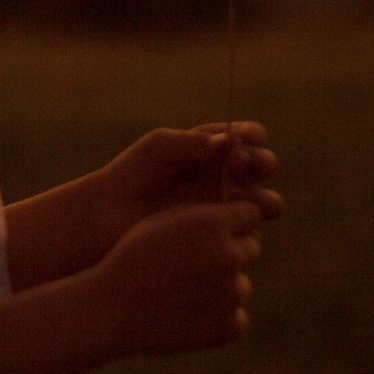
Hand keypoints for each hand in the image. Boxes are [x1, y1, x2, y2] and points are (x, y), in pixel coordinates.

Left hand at [94, 121, 283, 248]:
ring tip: (239, 199)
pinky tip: (224, 226)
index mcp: (216, 149)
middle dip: (262, 162)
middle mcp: (227, 177)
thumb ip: (192, 141)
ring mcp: (226, 208)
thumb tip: (228, 143)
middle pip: (266, 167)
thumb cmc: (131, 173)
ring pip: (265, 204)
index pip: (250, 136)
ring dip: (262, 198)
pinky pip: (248, 234)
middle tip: (240, 165)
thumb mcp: (158, 147)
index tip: (239, 140)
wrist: (108, 216)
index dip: (252, 136)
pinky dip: (245, 228)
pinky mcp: (220, 237)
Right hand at [94, 200, 263, 355]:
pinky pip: (235, 318)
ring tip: (181, 295)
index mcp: (213, 224)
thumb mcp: (162, 223)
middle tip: (195, 267)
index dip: (232, 223)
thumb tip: (239, 215)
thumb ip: (203, 214)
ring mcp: (232, 293)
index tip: (216, 232)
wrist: (110, 310)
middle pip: (251, 248)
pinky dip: (217, 319)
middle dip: (230, 253)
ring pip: (240, 285)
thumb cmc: (132, 259)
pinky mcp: (229, 326)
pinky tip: (186, 317)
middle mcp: (229, 255)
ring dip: (220, 289)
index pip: (250, 214)